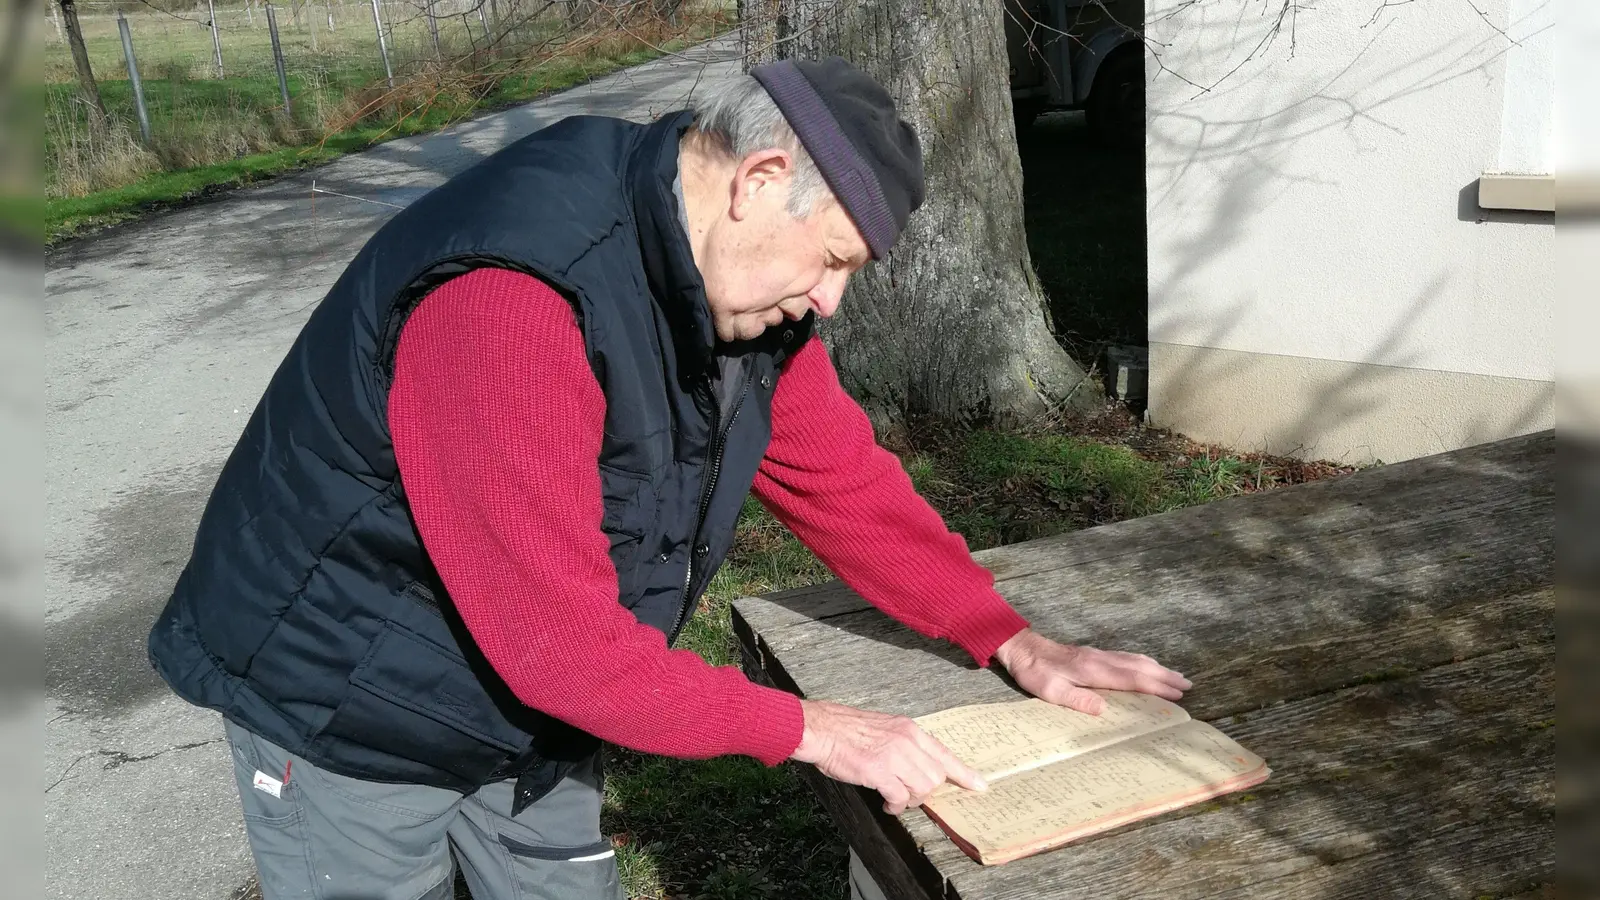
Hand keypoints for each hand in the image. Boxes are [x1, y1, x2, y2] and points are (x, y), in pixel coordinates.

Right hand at [790, 699, 988, 814]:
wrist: (821, 729)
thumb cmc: (846, 730)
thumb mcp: (883, 728)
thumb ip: (903, 744)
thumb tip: (918, 767)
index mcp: (908, 729)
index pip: (944, 753)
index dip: (964, 773)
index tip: (980, 786)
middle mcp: (906, 740)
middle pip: (936, 777)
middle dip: (925, 792)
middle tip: (907, 795)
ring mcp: (894, 755)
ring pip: (921, 789)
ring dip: (909, 800)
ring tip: (894, 799)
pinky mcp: (879, 771)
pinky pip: (899, 797)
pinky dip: (895, 806)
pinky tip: (886, 803)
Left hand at [994, 628, 1192, 714]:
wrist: (1021, 647)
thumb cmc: (1034, 672)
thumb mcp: (1048, 690)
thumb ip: (1076, 700)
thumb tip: (1103, 709)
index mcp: (1093, 670)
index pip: (1131, 679)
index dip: (1155, 686)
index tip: (1177, 693)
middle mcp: (1100, 659)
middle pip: (1140, 667)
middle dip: (1165, 676)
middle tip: (1188, 685)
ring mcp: (1099, 654)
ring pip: (1135, 660)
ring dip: (1158, 668)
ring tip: (1177, 677)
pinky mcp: (1094, 654)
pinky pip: (1126, 657)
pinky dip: (1144, 663)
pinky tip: (1149, 667)